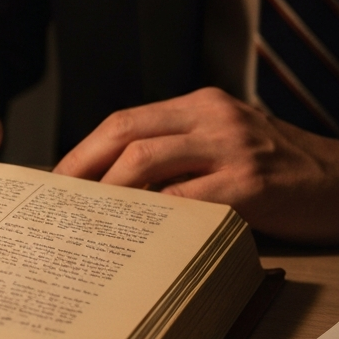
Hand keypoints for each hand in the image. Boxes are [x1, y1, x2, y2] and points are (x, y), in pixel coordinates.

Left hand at [54, 86, 338, 244]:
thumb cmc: (279, 168)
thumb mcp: (226, 140)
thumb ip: (178, 149)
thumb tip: (111, 180)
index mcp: (201, 105)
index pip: (125, 120)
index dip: (86, 149)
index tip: (60, 177)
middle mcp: (213, 118)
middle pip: (125, 133)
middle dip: (83, 167)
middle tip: (60, 199)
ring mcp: (233, 148)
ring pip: (146, 161)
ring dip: (108, 191)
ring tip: (89, 217)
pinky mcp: (251, 185)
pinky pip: (186, 199)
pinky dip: (154, 215)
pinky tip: (137, 233)